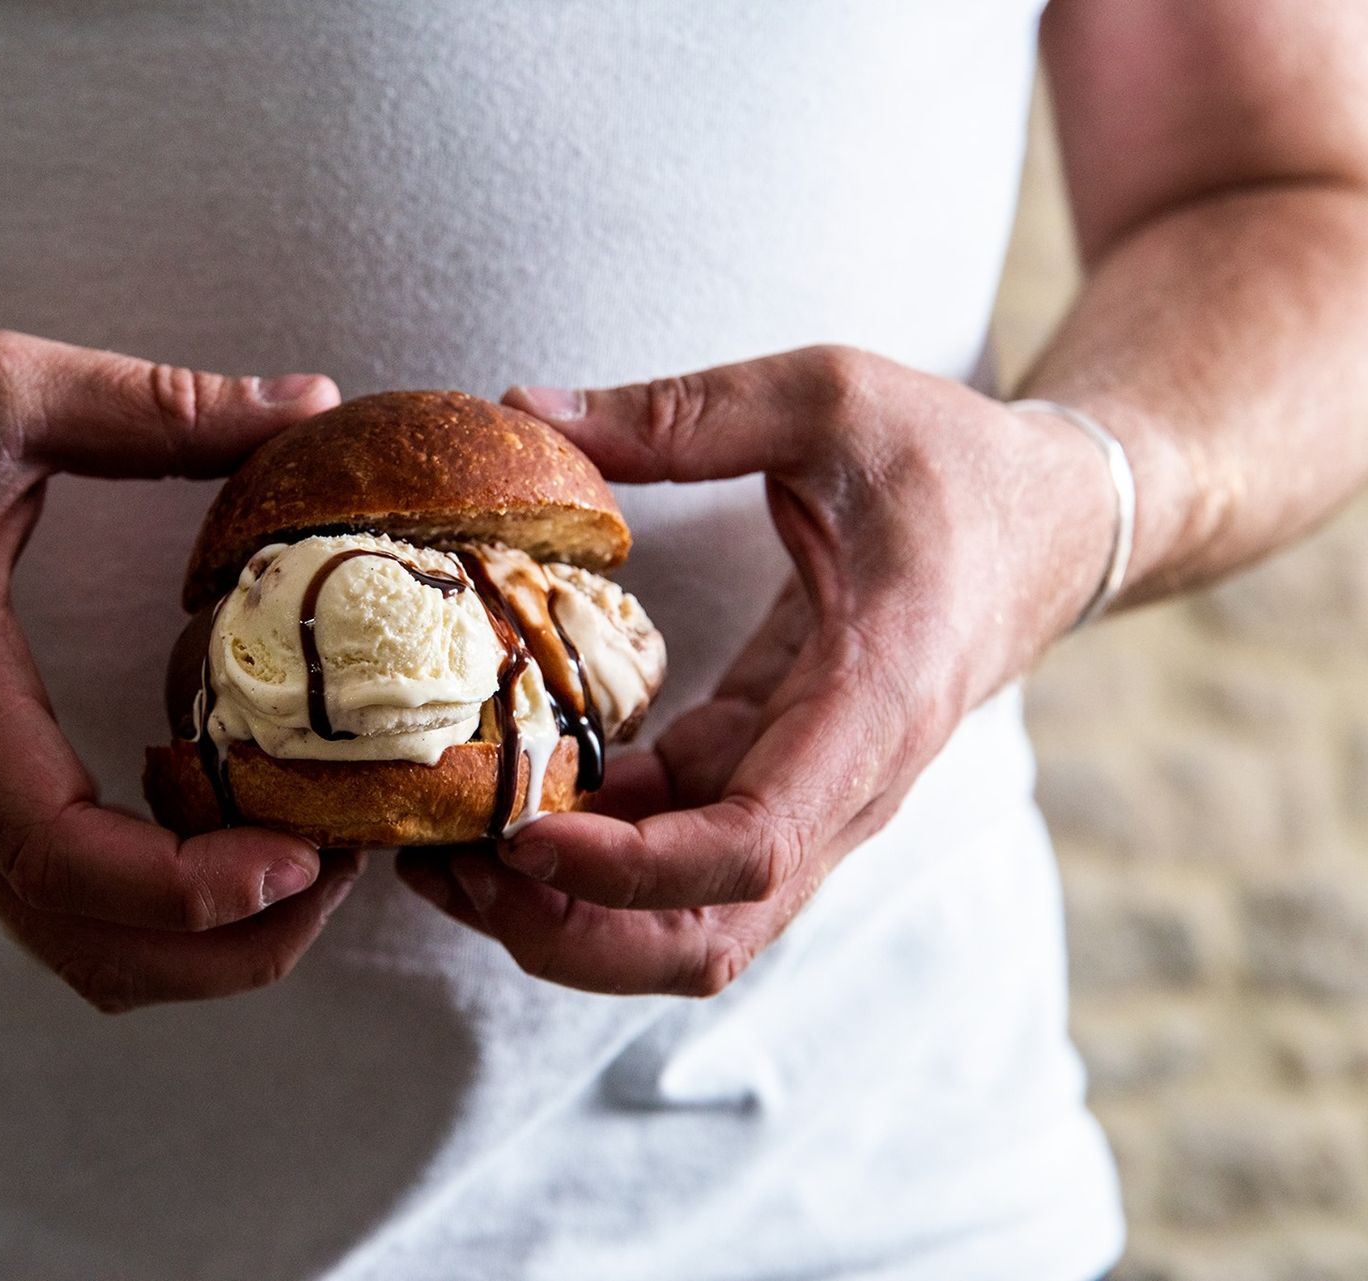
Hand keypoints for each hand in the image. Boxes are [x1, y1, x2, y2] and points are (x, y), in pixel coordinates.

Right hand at [0, 330, 361, 1011]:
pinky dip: (161, 921)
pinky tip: (238, 846)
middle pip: (91, 946)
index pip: (59, 851)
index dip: (190, 886)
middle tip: (348, 861)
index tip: (302, 856)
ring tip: (314, 864)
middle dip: (235, 942)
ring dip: (206, 948)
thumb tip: (312, 405)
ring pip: (81, 954)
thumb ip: (158, 405)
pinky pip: (65, 915)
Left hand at [397, 346, 1113, 995]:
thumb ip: (683, 412)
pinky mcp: (764, 781)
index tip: (520, 833)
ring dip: (561, 908)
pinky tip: (496, 798)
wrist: (1046, 524)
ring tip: (438, 846)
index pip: (753, 849)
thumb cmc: (951, 461)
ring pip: (685, 919)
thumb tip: (523, 407)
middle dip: (568, 930)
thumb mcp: (827, 398)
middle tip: (444, 865)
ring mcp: (804, 799)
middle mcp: (843, 787)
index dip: (629, 869)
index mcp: (874, 703)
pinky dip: (582, 851)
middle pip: (708, 935)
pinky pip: (670, 853)